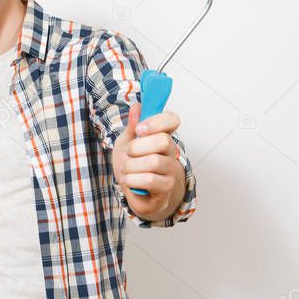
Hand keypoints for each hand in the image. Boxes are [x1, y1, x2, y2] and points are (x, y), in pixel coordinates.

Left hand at [112, 102, 184, 218]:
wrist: (133, 193)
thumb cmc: (132, 166)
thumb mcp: (126, 143)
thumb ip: (132, 126)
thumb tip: (137, 106)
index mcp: (162, 136)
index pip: (172, 120)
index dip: (156, 122)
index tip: (139, 129)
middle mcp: (171, 152)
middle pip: (163, 141)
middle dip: (137, 147)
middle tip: (129, 154)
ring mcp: (170, 171)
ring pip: (153, 162)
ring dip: (131, 166)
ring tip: (126, 170)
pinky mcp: (166, 188)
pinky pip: (149, 180)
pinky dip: (131, 180)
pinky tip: (129, 181)